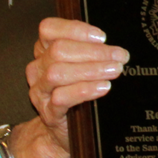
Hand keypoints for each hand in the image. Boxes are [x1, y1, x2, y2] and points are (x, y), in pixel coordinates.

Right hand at [26, 17, 128, 156]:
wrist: (66, 128)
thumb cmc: (78, 88)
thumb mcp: (83, 63)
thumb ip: (91, 48)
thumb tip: (115, 44)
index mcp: (45, 50)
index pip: (49, 29)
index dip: (75, 29)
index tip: (102, 37)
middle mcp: (38, 68)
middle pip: (59, 50)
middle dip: (94, 51)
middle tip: (119, 56)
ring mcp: (40, 90)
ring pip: (57, 72)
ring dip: (91, 69)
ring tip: (115, 70)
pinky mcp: (48, 112)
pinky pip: (61, 97)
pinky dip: (85, 90)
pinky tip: (103, 87)